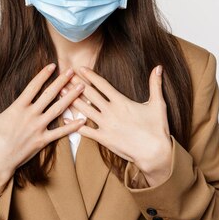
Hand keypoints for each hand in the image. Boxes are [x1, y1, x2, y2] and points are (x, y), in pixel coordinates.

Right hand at [0, 64, 86, 178]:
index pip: (33, 87)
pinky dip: (72, 126)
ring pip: (58, 109)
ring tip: (82, 88)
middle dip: (62, 82)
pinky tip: (82, 119)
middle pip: (49, 94)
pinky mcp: (42, 141)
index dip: (43, 75)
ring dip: (71, 98)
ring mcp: (37, 128)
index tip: (53, 65)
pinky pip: (60, 132)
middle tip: (73, 71)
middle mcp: (30, 115)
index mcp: (18, 107)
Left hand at [59, 65, 172, 180]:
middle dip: (75, 84)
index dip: (90, 76)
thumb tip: (159, 67)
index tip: (80, 68)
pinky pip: (85, 131)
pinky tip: (64, 121)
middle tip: (63, 76)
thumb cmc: (157, 128)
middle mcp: (110, 111)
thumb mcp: (158, 104)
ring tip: (59, 93)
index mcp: (121, 101)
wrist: (154, 153)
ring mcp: (105, 125)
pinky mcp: (103, 139)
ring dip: (70, 100)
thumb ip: (155, 84)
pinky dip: (74, 126)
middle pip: (89, 94)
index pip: (102, 85)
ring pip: (84, 110)